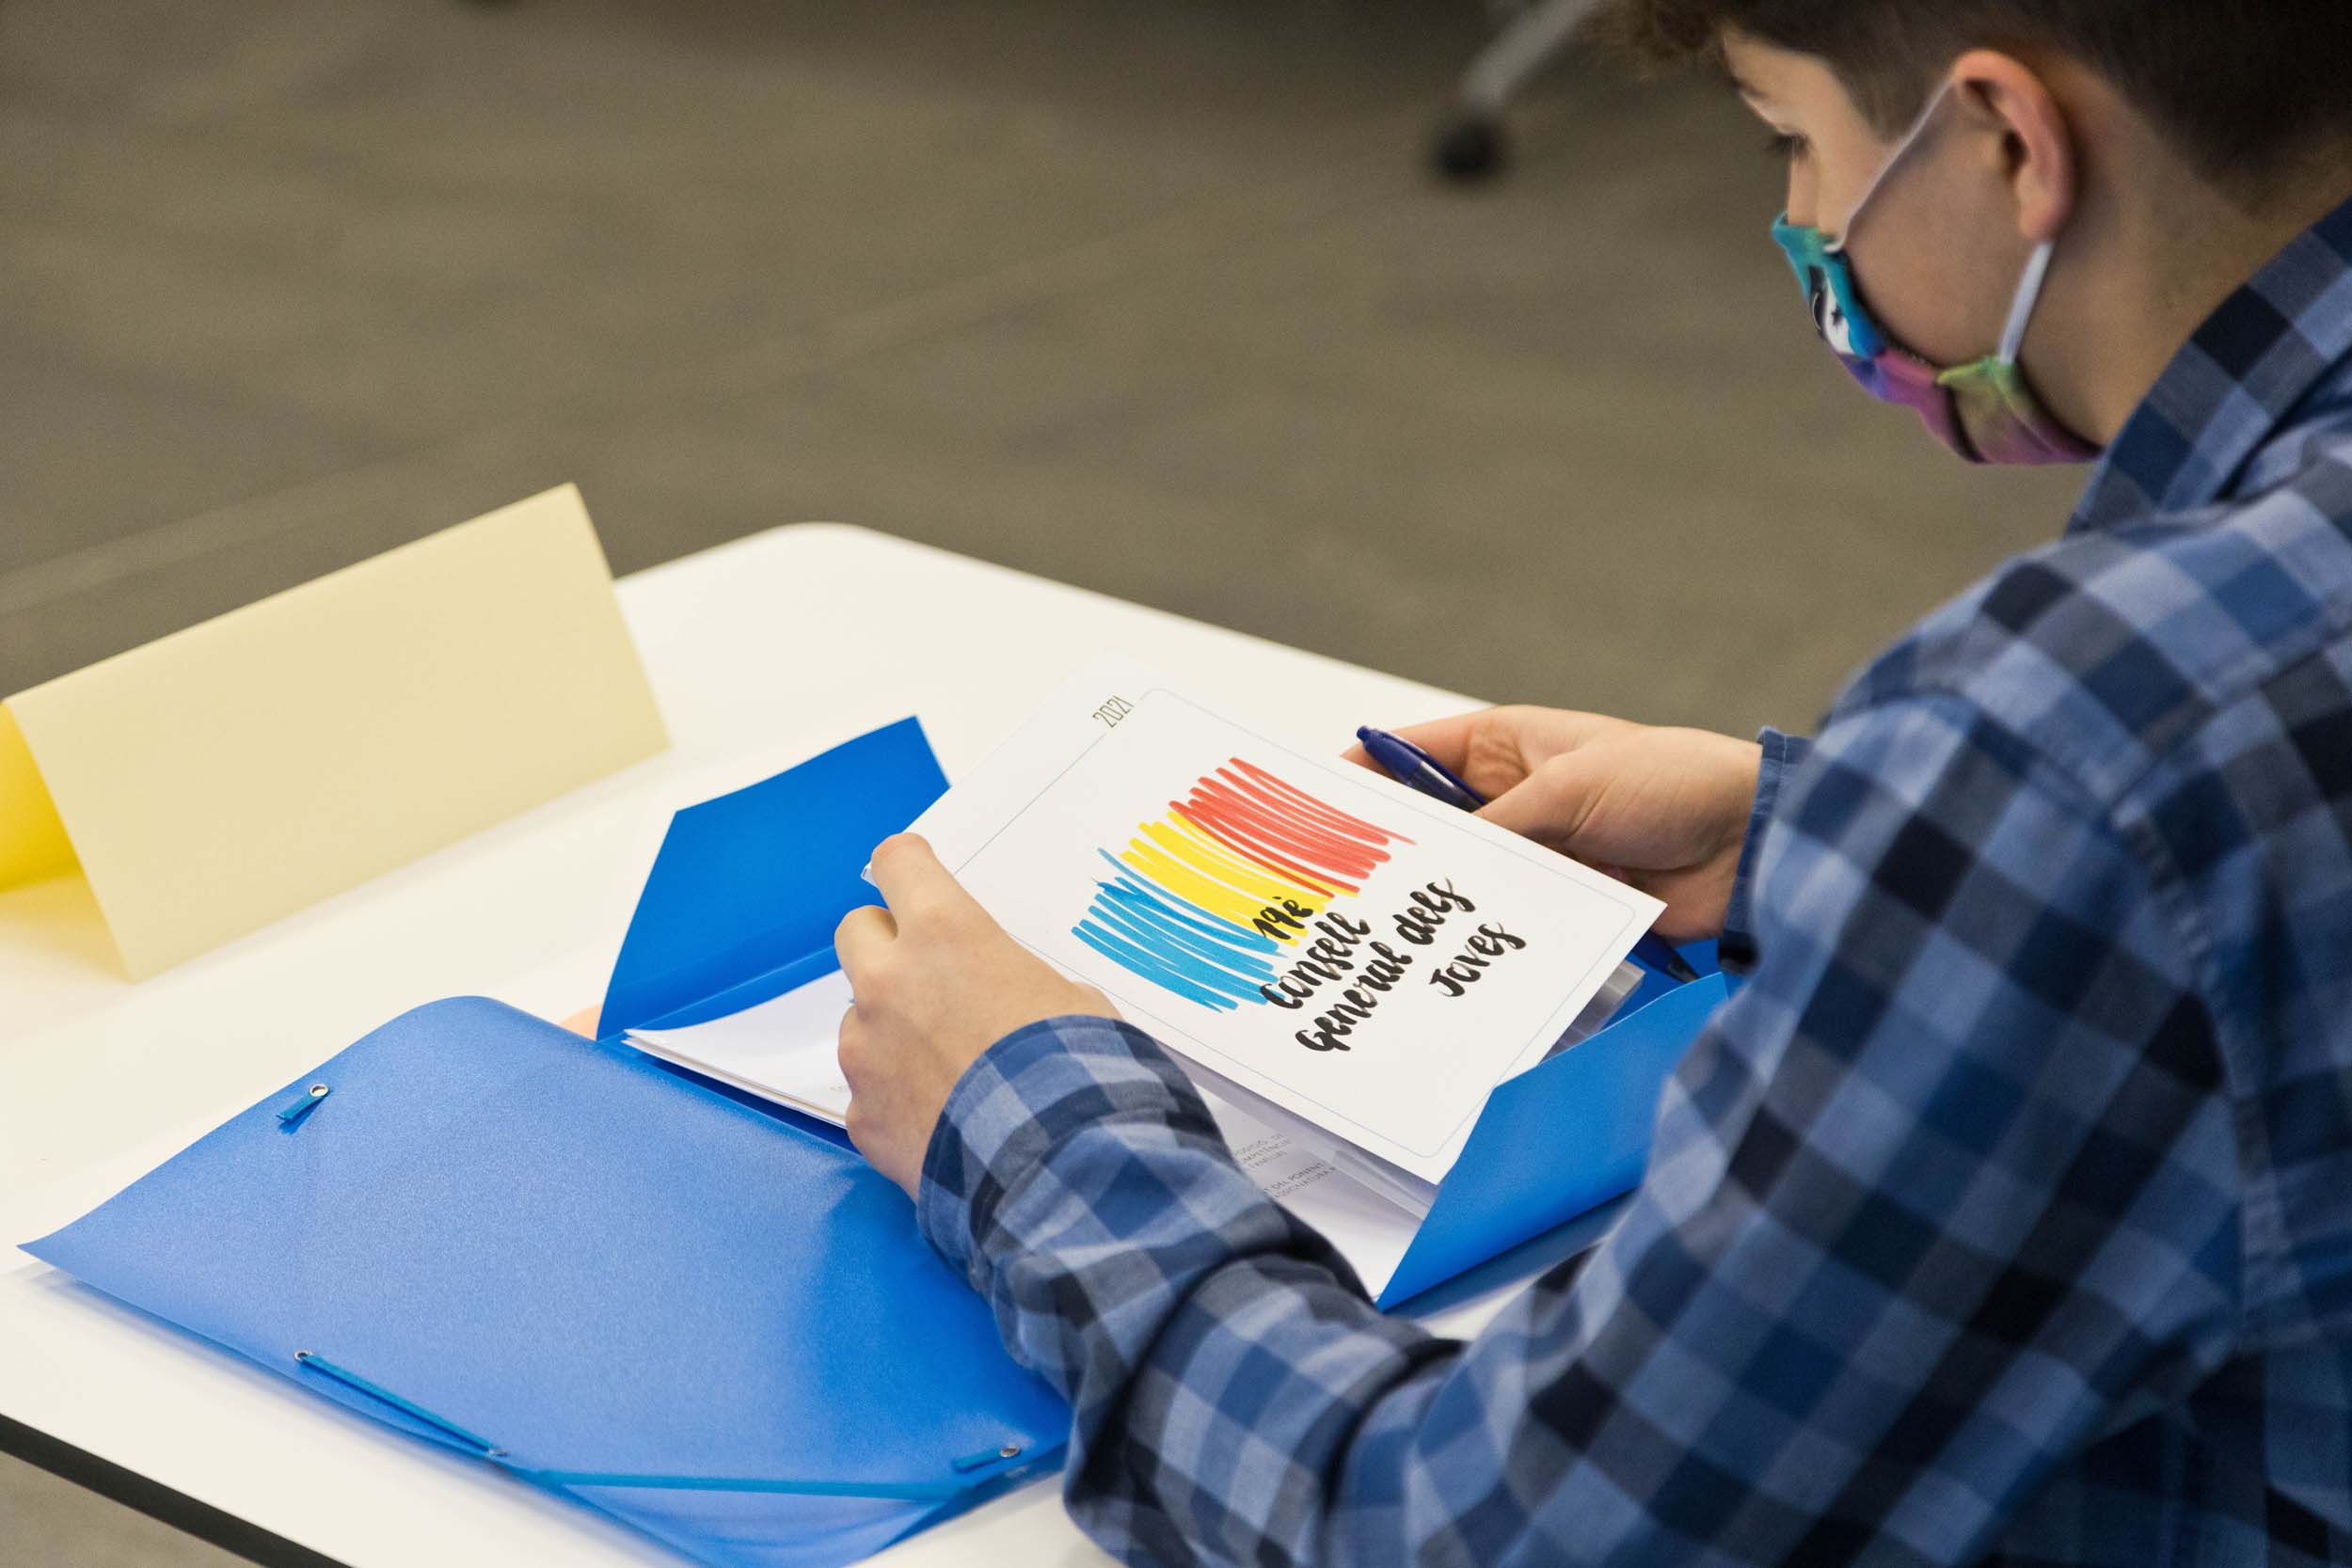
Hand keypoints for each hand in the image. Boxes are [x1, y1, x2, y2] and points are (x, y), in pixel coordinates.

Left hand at [835, 833, 1111, 1194]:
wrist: (1057, 1169)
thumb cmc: (1076, 1073)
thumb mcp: (1073, 1000)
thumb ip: (1017, 981)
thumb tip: (1005, 997)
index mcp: (945, 934)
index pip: (899, 863)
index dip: (910, 868)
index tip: (918, 877)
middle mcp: (888, 982)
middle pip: (856, 931)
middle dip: (887, 945)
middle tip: (928, 973)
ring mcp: (865, 1050)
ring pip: (858, 1017)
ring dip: (890, 1029)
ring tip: (949, 1068)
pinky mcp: (860, 1114)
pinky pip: (868, 1091)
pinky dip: (896, 1098)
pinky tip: (943, 1119)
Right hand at [1343, 708, 1761, 941]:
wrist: (1753, 844)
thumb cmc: (1670, 782)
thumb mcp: (1570, 787)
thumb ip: (1497, 826)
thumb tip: (1435, 865)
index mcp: (1507, 744)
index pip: (1412, 753)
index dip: (1361, 777)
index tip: (1309, 808)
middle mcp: (1511, 798)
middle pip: (1427, 825)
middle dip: (1386, 851)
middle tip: (1329, 885)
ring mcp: (1536, 854)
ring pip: (1462, 880)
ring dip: (1433, 901)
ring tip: (1376, 930)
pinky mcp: (1562, 904)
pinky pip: (1504, 922)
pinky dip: (1478, 937)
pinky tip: (1443, 958)